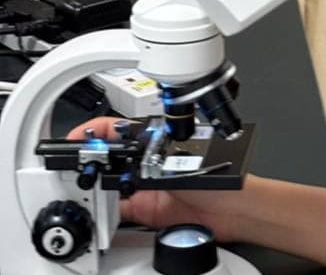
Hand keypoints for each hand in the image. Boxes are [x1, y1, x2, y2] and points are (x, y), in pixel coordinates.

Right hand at [67, 117, 247, 242]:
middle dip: (93, 161)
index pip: (119, 130)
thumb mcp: (180, 158)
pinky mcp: (146, 209)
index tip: (76, 139)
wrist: (234, 209)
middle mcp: (150, 161)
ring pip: (110, 184)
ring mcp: (146, 186)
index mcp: (158, 140)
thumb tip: (130, 162)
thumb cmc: (220, 173)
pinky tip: (100, 207)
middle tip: (80, 166)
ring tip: (88, 184)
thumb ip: (153, 159)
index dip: (94, 133)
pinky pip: (118, 209)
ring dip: (98, 185)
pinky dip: (105, 210)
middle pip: (111, 158)